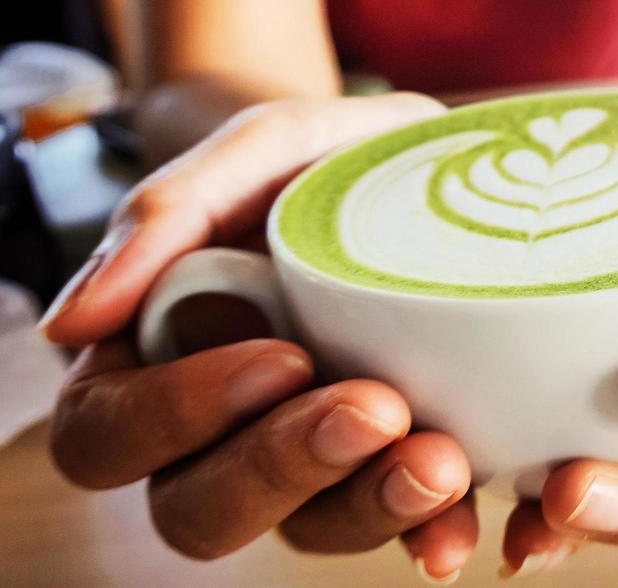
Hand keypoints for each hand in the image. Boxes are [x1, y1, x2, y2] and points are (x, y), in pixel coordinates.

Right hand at [41, 93, 481, 581]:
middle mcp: (222, 429)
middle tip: (376, 408)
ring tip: (444, 462)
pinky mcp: (401, 464)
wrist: (426, 165)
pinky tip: (487, 525)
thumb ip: (168, 212)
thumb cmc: (319, 156)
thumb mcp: (259, 146)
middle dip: (286, 468)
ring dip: (372, 509)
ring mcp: (315, 458)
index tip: (280, 357)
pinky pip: (409, 528)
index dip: (178, 414)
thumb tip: (70, 326)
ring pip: (309, 528)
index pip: (109, 432)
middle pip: (201, 508)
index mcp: (152, 359)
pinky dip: (441, 532)